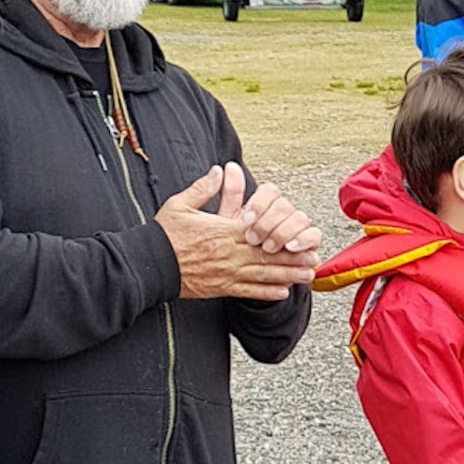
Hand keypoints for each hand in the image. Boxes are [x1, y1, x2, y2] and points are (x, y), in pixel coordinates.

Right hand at [154, 165, 319, 300]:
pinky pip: (246, 292)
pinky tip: (282, 293)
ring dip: (287, 276)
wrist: (148, 264)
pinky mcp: (219, 288)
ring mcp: (225, 273)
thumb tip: (219, 170)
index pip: (259, 232)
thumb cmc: (163, 234)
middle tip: (314, 259)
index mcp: (223, 231)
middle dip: (292, 258)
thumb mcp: (180, 204)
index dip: (281, 234)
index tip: (299, 235)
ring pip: (262, 275)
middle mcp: (229, 253)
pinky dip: (265, 293)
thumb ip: (203, 188)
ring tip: (306, 276)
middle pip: (267, 255)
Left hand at [233, 168, 322, 253]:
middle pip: (284, 205)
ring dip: (283, 232)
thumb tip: (230, 167)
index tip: (246, 219)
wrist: (249, 277)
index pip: (271, 191)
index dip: (259, 203)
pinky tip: (290, 248)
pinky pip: (314, 235)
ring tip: (269, 247)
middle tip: (254, 239)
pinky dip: (303, 240)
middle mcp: (284, 214)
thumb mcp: (229, 224)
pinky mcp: (310, 244)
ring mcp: (298, 228)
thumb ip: (231, 195)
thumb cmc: (239, 251)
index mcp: (266, 206)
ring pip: (300, 218)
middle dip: (268, 223)